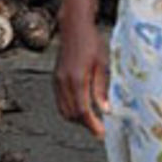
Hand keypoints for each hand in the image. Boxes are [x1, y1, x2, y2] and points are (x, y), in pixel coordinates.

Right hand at [53, 19, 109, 137]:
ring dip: (77, 118)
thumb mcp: (102, 65)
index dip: (92, 125)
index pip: (82, 110)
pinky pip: (60, 102)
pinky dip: (70, 109)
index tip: (101, 133)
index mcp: (77, 79)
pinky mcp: (55, 79)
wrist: (74, 27)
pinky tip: (82, 106)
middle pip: (71, 114)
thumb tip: (106, 110)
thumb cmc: (92, 42)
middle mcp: (64, 82)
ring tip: (92, 118)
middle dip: (85, 124)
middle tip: (99, 127)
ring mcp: (57, 81)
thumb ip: (101, 89)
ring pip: (63, 110)